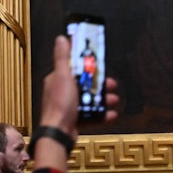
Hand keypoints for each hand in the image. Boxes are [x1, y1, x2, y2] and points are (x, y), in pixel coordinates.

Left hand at [35, 37, 118, 172]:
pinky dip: (102, 115)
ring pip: (90, 100)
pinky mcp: (75, 120)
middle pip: (85, 85)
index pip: (75, 68)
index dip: (89, 66)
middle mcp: (62, 92)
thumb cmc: (59, 105)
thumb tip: (61, 39)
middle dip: (100, 85)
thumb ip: (62, 57)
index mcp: (57, 80)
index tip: (100, 65)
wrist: (59, 133)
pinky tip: (111, 114)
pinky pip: (91, 115)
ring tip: (114, 100)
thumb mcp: (63, 76)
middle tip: (112, 84)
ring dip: (104, 100)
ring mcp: (69, 107)